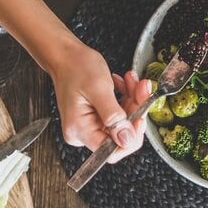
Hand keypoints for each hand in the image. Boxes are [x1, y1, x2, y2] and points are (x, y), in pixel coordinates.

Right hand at [50, 42, 150, 162]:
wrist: (66, 55)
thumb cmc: (76, 67)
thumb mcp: (98, 89)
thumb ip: (113, 116)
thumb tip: (126, 140)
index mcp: (80, 130)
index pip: (110, 151)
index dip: (130, 137)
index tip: (141, 116)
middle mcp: (83, 133)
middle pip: (121, 135)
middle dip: (135, 111)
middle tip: (140, 88)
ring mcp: (91, 125)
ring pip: (124, 123)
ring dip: (132, 100)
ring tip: (132, 81)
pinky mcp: (97, 118)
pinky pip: (120, 114)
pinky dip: (126, 98)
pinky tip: (124, 84)